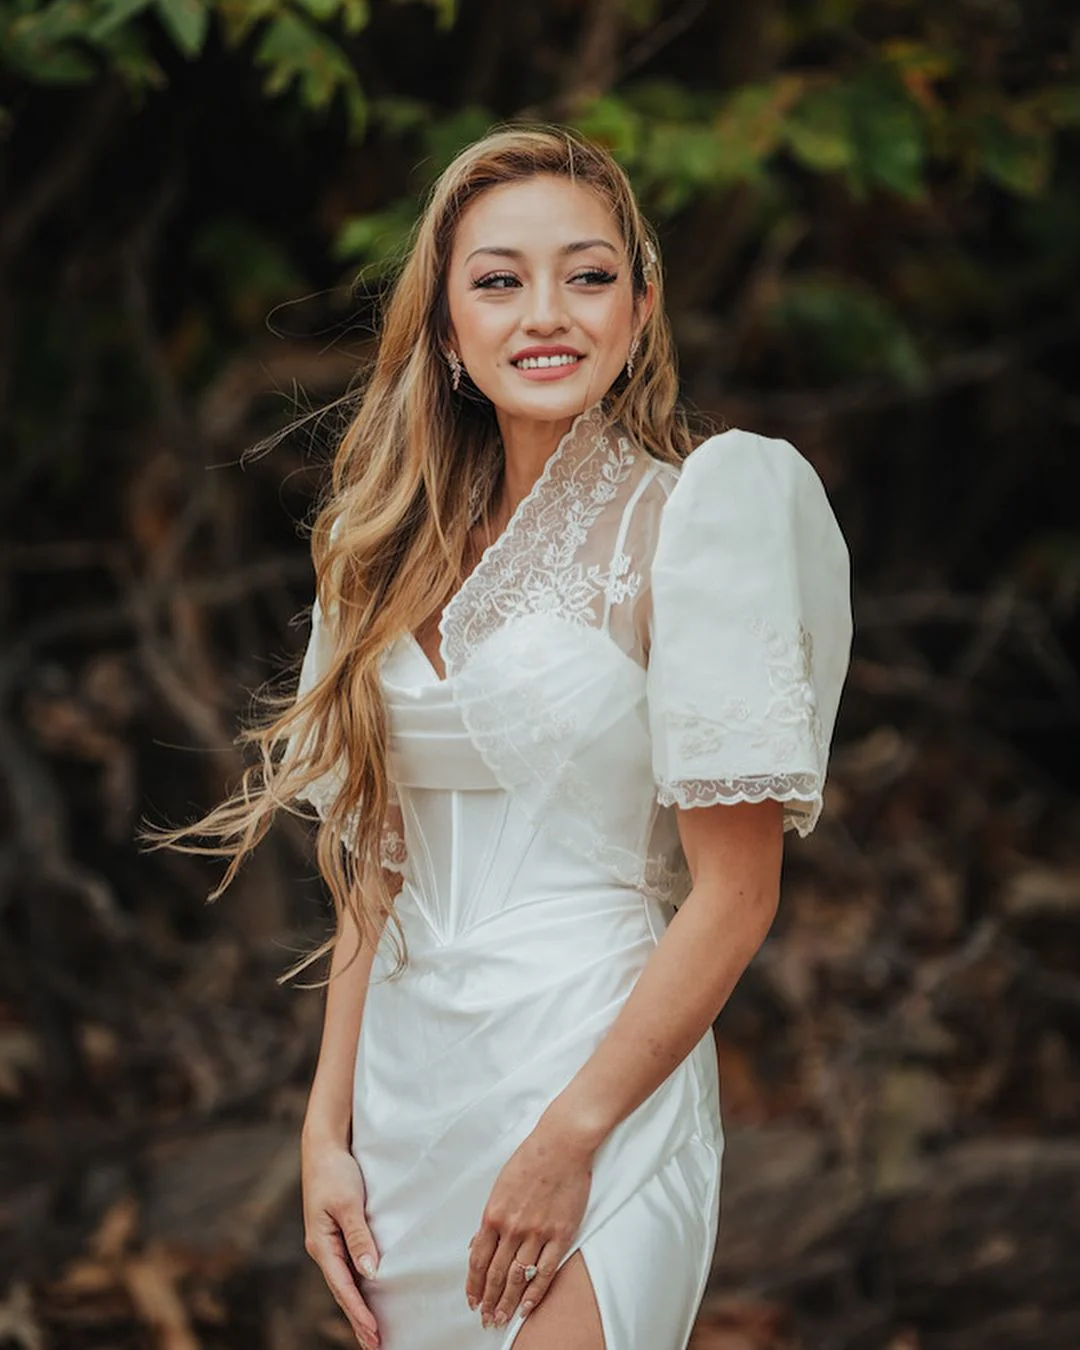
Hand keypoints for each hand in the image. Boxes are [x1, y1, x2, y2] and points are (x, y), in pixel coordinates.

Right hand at [301, 1137, 381, 1348]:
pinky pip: (348, 1266)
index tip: (374, 1334)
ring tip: (372, 1331)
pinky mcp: (336, 1232)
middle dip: (358, 1319)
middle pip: (342, 1291)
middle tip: (376, 1345)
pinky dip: (357, 1285)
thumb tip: (370, 1272)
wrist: (323, 1146)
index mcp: (321, 1244)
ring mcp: (328, 1242)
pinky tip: (368, 1293)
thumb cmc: (334, 1172)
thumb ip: (358, 1237)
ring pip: (345, 1281)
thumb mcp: (347, 1203)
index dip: (359, 1313)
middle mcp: (322, 1248)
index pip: (343, 1287)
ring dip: (358, 1306)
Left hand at [466, 1119, 594, 1329]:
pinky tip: (526, 1307)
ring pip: (517, 1277)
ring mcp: (537, 1232)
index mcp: (493, 1214)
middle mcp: (512, 1227)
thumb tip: (475, 1243)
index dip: (473, 1284)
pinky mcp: (560, 1234)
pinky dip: (534, 1293)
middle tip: (485, 1319)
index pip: (478, 1259)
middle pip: (495, 1274)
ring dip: (507, 1302)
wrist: (562, 1144)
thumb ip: (490, 1218)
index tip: (472, 1300)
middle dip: (488, 1300)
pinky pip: (545, 1271)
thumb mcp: (500, 1186)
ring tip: (501, 1319)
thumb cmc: (531, 1159)